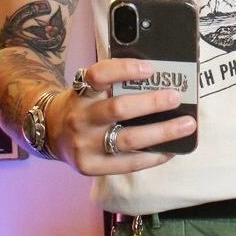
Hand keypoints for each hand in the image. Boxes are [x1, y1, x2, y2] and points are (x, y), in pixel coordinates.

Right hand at [46, 58, 196, 174]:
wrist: (49, 133)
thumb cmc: (81, 107)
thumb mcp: (88, 90)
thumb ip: (113, 85)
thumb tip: (159, 79)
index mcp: (80, 93)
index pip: (99, 75)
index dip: (124, 70)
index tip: (150, 68)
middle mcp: (80, 118)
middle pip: (118, 109)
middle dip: (151, 102)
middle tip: (176, 97)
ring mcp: (84, 145)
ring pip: (128, 139)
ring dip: (162, 132)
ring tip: (186, 125)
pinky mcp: (90, 167)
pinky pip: (128, 163)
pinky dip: (153, 156)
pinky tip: (170, 150)